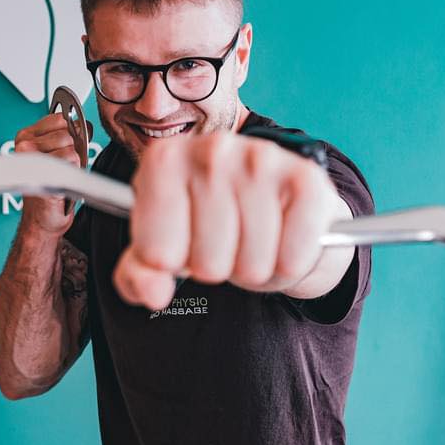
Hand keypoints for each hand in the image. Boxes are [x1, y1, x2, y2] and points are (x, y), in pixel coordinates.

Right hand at [14, 112, 80, 235]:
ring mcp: (31, 157)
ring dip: (73, 163)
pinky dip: (73, 171)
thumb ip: (68, 136)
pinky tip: (62, 181)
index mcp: (26, 136)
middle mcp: (25, 144)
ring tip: (62, 176)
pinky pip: (71, 159)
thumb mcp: (58, 156)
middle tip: (63, 168)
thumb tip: (83, 124)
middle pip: (68, 133)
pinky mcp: (41, 170)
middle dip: (73, 150)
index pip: (60, 119)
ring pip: (71, 147)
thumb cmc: (50, 191)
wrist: (43, 219)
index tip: (68, 147)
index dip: (72, 132)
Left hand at [113, 130, 344, 309]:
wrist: (278, 206)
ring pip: (252, 265)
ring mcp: (261, 159)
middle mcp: (211, 150)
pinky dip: (291, 265)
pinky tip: (286, 237)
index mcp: (164, 161)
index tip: (180, 244)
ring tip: (255, 242)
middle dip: (219, 268)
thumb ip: (139, 275)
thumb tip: (153, 294)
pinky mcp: (305, 179)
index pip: (155, 254)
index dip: (171, 264)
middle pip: (208, 265)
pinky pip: (292, 259)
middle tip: (226, 244)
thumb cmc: (212, 226)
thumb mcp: (165, 248)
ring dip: (256, 269)